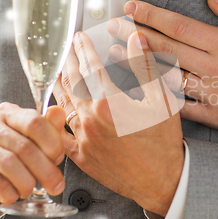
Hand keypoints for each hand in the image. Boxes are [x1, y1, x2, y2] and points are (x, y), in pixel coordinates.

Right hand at [0, 104, 65, 206]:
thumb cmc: (8, 151)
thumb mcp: (29, 137)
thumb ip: (48, 126)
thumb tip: (59, 112)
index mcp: (7, 113)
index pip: (34, 122)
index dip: (52, 143)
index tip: (58, 159)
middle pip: (24, 147)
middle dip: (45, 170)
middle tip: (56, 185)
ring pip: (9, 164)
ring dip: (27, 182)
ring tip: (31, 190)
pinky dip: (10, 192)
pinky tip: (13, 195)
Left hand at [53, 32, 183, 216]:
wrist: (162, 181)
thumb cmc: (164, 142)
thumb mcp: (162, 100)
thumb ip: (145, 67)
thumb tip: (136, 39)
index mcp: (109, 103)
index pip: (91, 67)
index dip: (85, 48)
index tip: (81, 38)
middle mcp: (91, 119)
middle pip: (73, 82)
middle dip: (69, 62)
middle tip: (68, 50)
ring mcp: (83, 139)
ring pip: (63, 105)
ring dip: (60, 85)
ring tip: (59, 73)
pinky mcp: (81, 156)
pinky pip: (60, 134)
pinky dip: (56, 119)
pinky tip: (53, 111)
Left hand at [106, 0, 217, 142]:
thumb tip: (212, 0)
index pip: (179, 27)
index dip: (151, 16)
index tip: (132, 8)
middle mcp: (214, 69)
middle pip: (165, 49)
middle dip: (134, 35)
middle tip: (112, 26)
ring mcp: (212, 95)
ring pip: (166, 78)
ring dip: (137, 65)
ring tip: (114, 54)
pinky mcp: (215, 116)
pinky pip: (181, 107)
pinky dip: (158, 98)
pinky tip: (140, 90)